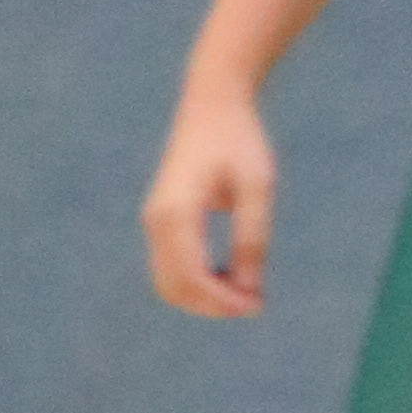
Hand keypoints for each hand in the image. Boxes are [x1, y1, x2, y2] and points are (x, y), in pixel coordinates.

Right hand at [143, 86, 276, 317]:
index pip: (192, 277)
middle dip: (212, 305)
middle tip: (255, 304)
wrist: (213, 106)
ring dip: (204, 296)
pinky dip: (197, 281)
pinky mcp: (161, 219)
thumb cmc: (239, 142)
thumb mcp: (257, 188)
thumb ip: (251, 237)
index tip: (257, 306)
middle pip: (174, 287)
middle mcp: (156, 220)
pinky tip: (231, 276)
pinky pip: (171, 265)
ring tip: (246, 291)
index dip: (223, 301)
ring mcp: (154, 220)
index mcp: (176, 213)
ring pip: (168, 281)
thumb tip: (248, 289)